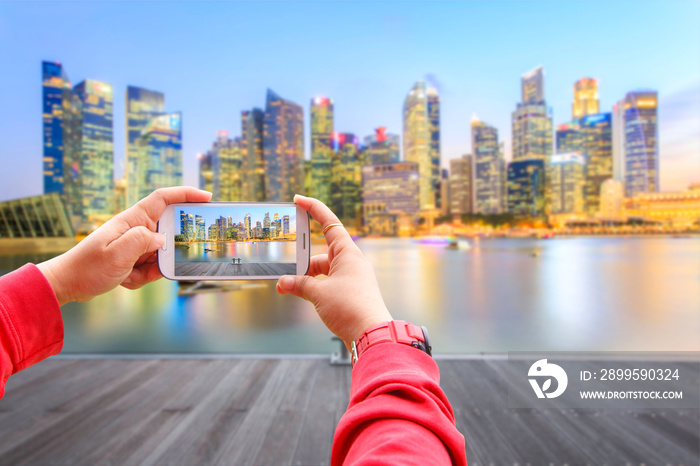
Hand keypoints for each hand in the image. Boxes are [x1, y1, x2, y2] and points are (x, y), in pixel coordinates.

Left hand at [37, 186, 211, 305]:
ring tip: (130, 275)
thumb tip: (163, 240)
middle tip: (161, 261)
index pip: (163, 199)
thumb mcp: (116, 254)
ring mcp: (136, 244)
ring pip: (162, 254)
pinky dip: (142, 277)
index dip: (186, 194)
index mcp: (132, 220)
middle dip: (171, 249)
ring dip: (151, 269)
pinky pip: (152, 268)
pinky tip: (125, 280)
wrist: (67, 284)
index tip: (206, 197)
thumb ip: (142, 241)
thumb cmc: (87, 267)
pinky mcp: (134, 259)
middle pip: (169, 232)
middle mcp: (136, 229)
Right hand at [276, 195, 391, 347]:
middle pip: (321, 253)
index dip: (314, 209)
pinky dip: (314, 288)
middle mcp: (351, 262)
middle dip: (302, 261)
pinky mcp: (351, 293)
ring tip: (288, 288)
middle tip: (285, 270)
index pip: (329, 222)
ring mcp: (352, 278)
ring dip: (306, 279)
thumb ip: (298, 284)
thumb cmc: (350, 308)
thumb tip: (283, 283)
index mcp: (347, 253)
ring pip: (323, 271)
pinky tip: (302, 296)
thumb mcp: (318, 293)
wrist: (371, 334)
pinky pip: (328, 283)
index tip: (299, 199)